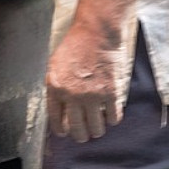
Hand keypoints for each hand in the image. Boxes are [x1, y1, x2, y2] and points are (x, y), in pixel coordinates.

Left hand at [45, 19, 133, 142]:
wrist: (97, 32)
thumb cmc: (77, 44)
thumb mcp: (55, 64)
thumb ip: (56, 86)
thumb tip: (58, 107)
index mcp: (55, 87)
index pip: (56, 119)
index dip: (61, 130)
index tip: (65, 132)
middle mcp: (72, 94)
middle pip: (76, 129)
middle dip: (80, 135)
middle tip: (84, 135)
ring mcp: (92, 95)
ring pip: (96, 128)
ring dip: (97, 130)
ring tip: (98, 128)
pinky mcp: (111, 93)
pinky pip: (113, 117)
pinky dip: (112, 119)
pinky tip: (111, 115)